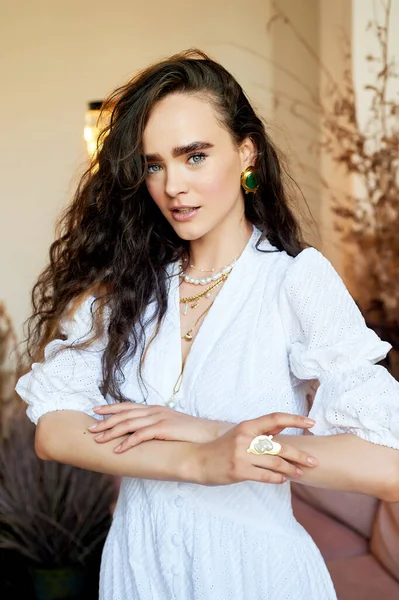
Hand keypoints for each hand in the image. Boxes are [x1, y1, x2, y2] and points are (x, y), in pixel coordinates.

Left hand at [89, 402, 232, 451]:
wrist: (208, 433)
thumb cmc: (189, 433)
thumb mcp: (169, 425)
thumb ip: (155, 426)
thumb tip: (142, 433)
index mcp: (154, 409)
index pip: (128, 406)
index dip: (111, 408)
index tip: (95, 410)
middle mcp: (154, 411)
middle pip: (124, 414)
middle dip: (105, 421)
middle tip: (90, 428)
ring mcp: (159, 419)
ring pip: (129, 424)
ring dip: (111, 432)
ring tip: (98, 440)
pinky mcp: (163, 429)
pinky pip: (141, 436)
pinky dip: (128, 442)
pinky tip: (118, 450)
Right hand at [192, 412, 318, 485]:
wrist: (197, 461)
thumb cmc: (221, 447)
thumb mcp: (240, 434)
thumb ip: (260, 431)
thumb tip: (282, 427)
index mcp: (247, 426)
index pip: (275, 418)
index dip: (295, 419)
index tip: (311, 423)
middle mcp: (245, 438)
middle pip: (279, 446)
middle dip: (299, 455)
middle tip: (314, 461)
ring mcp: (242, 455)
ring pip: (275, 463)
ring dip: (291, 469)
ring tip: (301, 473)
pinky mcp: (239, 471)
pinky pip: (264, 475)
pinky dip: (277, 478)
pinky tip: (284, 479)